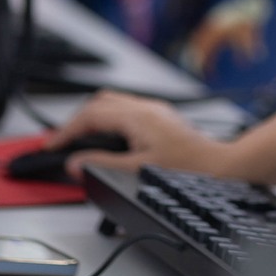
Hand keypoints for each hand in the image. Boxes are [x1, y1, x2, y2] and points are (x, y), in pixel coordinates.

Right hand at [46, 92, 226, 179]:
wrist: (223, 167)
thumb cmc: (189, 169)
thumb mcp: (139, 170)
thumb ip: (103, 165)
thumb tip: (76, 164)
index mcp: (137, 116)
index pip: (90, 115)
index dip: (66, 131)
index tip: (52, 145)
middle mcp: (146, 108)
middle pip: (100, 104)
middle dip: (77, 122)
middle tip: (63, 143)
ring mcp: (156, 113)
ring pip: (114, 106)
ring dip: (94, 122)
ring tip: (81, 143)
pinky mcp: (162, 121)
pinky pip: (127, 114)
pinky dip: (110, 125)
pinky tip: (109, 143)